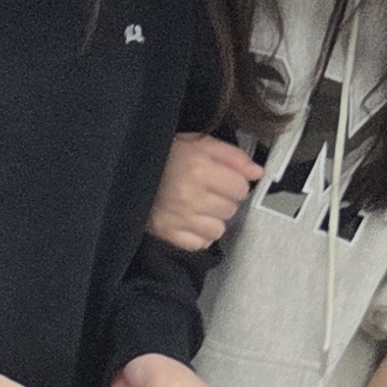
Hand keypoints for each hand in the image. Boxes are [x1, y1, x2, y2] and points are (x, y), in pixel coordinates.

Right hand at [145, 133, 261, 251]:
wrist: (128, 170)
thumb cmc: (165, 156)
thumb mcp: (199, 143)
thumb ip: (232, 156)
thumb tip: (258, 172)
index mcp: (200, 169)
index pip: (241, 187)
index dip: (235, 182)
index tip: (224, 179)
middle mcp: (191, 196)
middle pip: (231, 208)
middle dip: (224, 199)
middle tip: (208, 190)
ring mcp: (179, 218)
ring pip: (219, 228)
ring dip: (213, 218)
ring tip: (199, 206)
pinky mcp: (169, 234)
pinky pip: (201, 243)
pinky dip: (200, 234)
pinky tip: (191, 220)